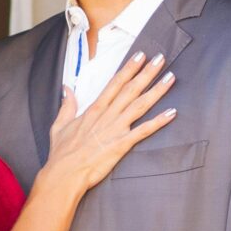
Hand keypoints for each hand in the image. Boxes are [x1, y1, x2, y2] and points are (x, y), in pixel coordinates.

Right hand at [46, 53, 175, 193]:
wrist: (64, 174)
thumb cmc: (61, 153)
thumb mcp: (59, 125)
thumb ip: (67, 105)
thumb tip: (67, 88)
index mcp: (94, 110)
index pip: (115, 84)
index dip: (129, 69)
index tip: (140, 56)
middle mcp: (107, 116)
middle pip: (131, 89)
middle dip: (147, 73)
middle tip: (160, 58)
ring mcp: (115, 129)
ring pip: (140, 105)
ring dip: (156, 91)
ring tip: (170, 78)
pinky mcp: (121, 145)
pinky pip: (143, 131)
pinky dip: (158, 122)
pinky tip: (171, 113)